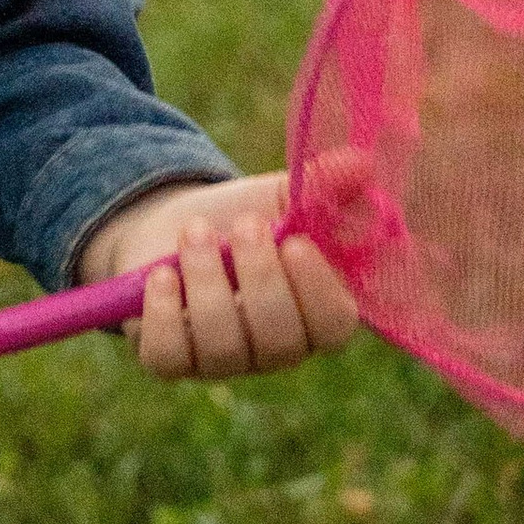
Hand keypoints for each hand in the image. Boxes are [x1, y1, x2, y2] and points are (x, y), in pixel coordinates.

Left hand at [77, 173, 359, 383]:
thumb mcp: (284, 195)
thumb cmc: (245, 217)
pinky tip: (162, 274)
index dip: (317, 289)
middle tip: (245, 225)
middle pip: (279, 340)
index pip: (333, 325)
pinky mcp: (172, 359)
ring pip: (224, 347)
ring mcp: (223, 360)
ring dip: (208, 281)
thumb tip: (361, 163)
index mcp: (316, 313)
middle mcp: (274, 349)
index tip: (296, 241)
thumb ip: (324, 183)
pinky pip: (169, 356)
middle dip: (260, 277)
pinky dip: (164, 313)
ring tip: (195, 231)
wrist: (179, 224)